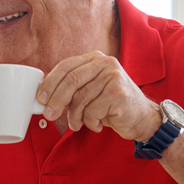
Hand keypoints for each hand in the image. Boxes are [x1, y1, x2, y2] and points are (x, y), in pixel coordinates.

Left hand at [37, 51, 160, 140]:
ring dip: (75, 117)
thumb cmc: (111, 105)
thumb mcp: (91, 90)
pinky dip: (90, 122)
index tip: (40, 98)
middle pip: (71, 81)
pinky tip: (97, 124)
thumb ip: (73, 87)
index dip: (50, 83)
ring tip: (77, 124)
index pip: (66, 66)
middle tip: (49, 115)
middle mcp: (105, 64)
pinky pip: (91, 111)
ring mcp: (113, 77)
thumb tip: (44, 96)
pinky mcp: (118, 93)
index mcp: (95, 59)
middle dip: (56, 101)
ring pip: (80, 99)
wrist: (142, 118)